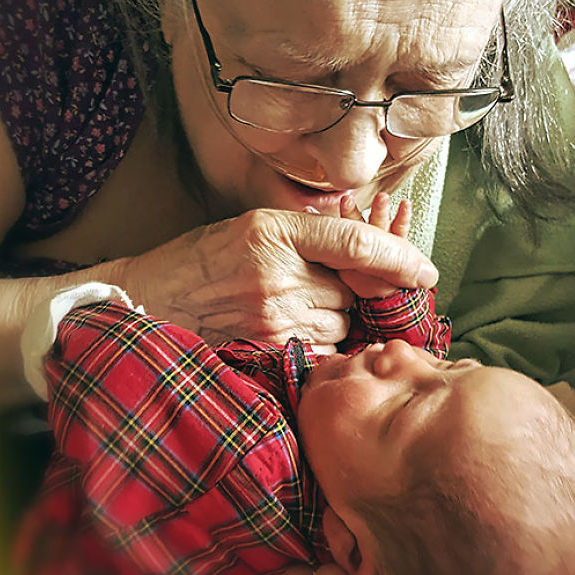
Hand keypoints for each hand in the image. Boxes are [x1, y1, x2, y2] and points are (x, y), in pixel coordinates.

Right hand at [122, 208, 436, 351]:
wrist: (147, 300)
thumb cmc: (201, 259)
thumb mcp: (252, 225)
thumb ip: (308, 232)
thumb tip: (367, 243)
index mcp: (275, 231)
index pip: (358, 244)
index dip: (400, 257)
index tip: (427, 271)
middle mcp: (277, 273)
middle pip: (352, 290)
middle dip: (347, 290)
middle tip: (311, 286)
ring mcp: (272, 316)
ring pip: (339, 323)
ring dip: (331, 319)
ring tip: (285, 307)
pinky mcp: (265, 349)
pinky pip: (317, 349)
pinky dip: (314, 342)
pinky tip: (285, 330)